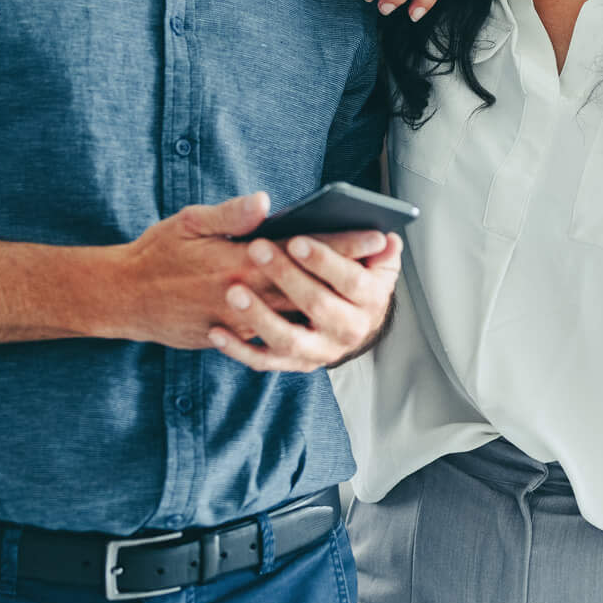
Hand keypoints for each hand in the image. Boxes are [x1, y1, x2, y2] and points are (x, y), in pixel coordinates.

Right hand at [96, 195, 386, 347]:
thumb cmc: (157, 253)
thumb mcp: (190, 222)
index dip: (342, 243)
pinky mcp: (230, 337)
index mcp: (238, 261)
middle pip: (308, 284)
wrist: (124, 298)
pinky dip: (299, 322)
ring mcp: (238, 321)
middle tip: (384, 261)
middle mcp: (244, 295)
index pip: (302, 250)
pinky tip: (320, 315)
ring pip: (295, 313)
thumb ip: (231, 214)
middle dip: (347, 272)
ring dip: (329, 298)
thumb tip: (266, 201)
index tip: (376, 236)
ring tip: (362, 287)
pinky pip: (272, 334)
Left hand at [206, 231, 402, 372]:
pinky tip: (216, 332)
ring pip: (289, 339)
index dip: (325, 260)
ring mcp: (321, 351)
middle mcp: (350, 330)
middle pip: (318, 305)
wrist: (348, 321)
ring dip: (260, 317)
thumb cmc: (353, 277)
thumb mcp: (373, 262)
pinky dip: (240, 349)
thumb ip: (375, 249)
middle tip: (257, 249)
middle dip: (286, 276)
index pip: (351, 279)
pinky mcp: (295, 363)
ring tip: (235, 293)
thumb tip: (386, 238)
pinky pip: (264, 361)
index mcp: (371, 299)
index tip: (296, 240)